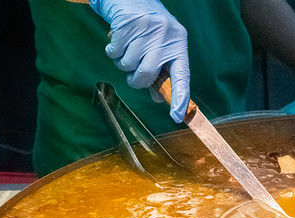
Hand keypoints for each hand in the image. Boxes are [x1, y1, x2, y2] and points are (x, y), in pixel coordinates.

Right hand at [89, 0, 189, 121]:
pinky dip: (112, 51)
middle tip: (133, 71)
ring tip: (127, 48)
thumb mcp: (160, 47)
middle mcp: (165, 37)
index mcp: (178, 45)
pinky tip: (118, 39)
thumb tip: (159, 98)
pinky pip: (114, 52)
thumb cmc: (148, 29)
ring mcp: (146, 30)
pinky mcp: (127, 24)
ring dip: (122, 63)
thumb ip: (161, 72)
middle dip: (136, 79)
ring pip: (127, 65)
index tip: (177, 116)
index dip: (180, 97)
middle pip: (147, 75)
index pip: (182, 75)